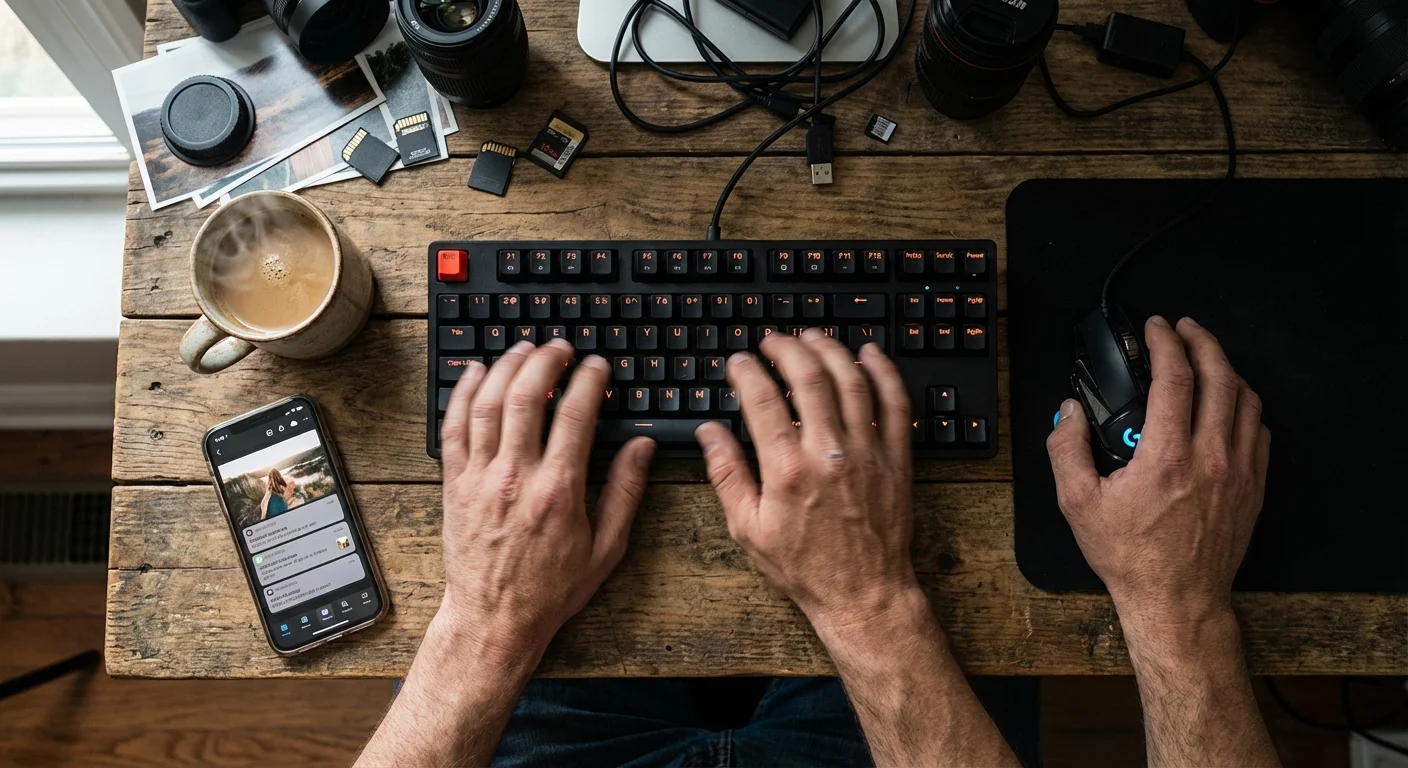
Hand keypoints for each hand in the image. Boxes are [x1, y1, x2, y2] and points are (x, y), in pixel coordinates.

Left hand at [436, 340, 655, 658]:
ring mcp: (480, 478)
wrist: (495, 620)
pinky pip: (453, 427)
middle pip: (527, 396)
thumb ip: (626, 492)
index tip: (596, 367)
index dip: (589, 381)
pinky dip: (464, 394)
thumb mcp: (606, 547)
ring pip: (488, 404)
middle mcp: (516, 477)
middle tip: (560, 348)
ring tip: (524, 349)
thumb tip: (642, 448)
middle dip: (546, 361)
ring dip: (507, 367)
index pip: (575, 415)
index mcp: (559, 490)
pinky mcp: (454, 485)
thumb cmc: (550, 589)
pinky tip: (477, 374)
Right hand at [694, 330, 919, 631]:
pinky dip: (883, 373)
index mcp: (788, 470)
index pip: (762, 401)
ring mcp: (867, 453)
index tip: (739, 361)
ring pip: (851, 382)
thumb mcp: (748, 528)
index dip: (747, 371)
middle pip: (808, 378)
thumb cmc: (805, 567)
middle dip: (787, 349)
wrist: (863, 593)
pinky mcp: (895, 459)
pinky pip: (894, 404)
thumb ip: (726, 475)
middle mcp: (829, 454)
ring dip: (830, 351)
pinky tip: (869, 354)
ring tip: (812, 337)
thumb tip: (708, 434)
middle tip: (773, 340)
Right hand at [1046, 316, 1269, 628]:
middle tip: (1185, 329)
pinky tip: (1227, 404)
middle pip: (1220, 377)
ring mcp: (1238, 472)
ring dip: (1226, 369)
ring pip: (1246, 399)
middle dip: (1203, 341)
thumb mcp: (1077, 504)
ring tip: (1205, 359)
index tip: (1156, 328)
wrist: (1176, 600)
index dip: (1165, 342)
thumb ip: (1066, 449)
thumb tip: (1067, 413)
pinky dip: (1244, 405)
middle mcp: (1210, 459)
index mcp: (1166, 458)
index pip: (1175, 378)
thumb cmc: (1131, 558)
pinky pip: (1260, 430)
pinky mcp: (1253, 487)